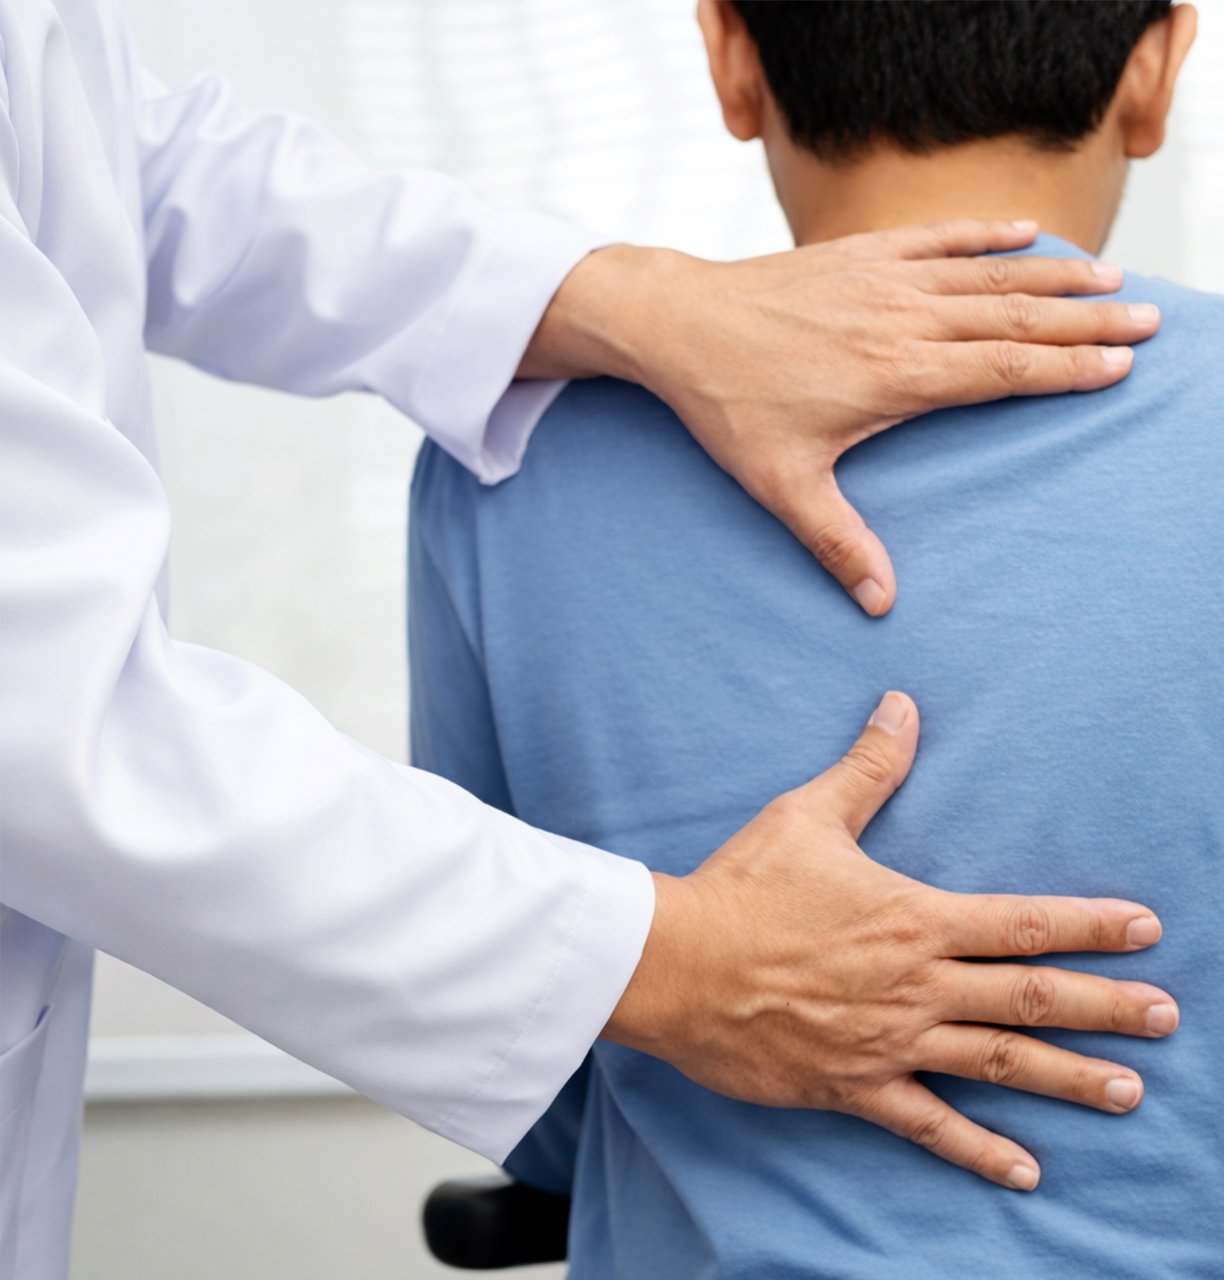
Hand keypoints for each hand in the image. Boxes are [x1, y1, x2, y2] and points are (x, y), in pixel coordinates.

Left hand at [521, 222, 1160, 614]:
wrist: (679, 325)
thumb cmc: (728, 406)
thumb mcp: (780, 485)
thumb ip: (836, 542)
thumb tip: (879, 604)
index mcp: (896, 377)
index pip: (1003, 371)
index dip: (1066, 368)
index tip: (1119, 366)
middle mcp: (903, 321)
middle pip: (1014, 318)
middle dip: (1086, 319)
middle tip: (1146, 318)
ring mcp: (884, 280)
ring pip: (988, 275)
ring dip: (1053, 276)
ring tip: (1109, 276)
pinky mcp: (860, 255)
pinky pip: (938, 237)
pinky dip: (986, 234)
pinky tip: (1025, 231)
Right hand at [604, 692, 1177, 1190]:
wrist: (677, 963)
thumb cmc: (743, 886)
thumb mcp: (807, 816)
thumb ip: (867, 768)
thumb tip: (903, 706)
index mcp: (914, 919)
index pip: (1023, 923)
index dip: (1090, 925)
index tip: (1146, 930)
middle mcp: (917, 985)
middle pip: (1030, 999)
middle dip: (1106, 1008)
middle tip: (1167, 1016)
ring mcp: (891, 1041)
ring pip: (998, 1065)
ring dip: (1069, 1078)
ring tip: (1129, 1092)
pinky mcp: (854, 1085)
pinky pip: (930, 1125)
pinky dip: (980, 1150)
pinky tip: (1026, 1171)